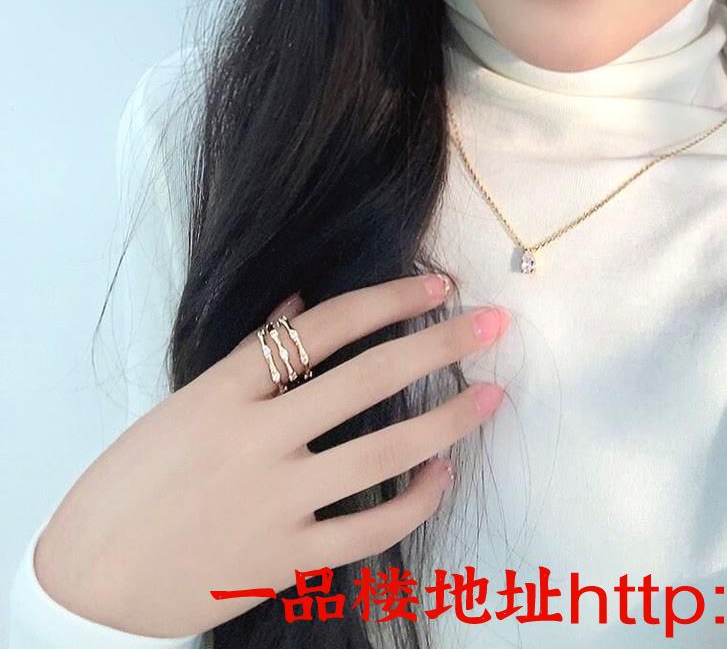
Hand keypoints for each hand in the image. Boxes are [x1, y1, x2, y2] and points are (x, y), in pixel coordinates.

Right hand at [34, 275, 507, 636]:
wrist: (89, 584)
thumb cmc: (133, 483)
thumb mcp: (182, 405)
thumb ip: (247, 358)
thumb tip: (301, 303)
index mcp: (225, 390)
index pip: (324, 326)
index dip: (388, 299)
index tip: (437, 285)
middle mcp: (255, 440)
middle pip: (368, 377)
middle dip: (440, 344)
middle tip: (492, 322)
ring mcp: (274, 502)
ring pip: (384, 451)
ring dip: (449, 418)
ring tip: (492, 394)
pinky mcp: (286, 560)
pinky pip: (372, 526)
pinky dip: (417, 498)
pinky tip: (445, 472)